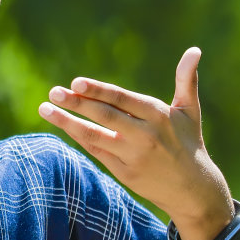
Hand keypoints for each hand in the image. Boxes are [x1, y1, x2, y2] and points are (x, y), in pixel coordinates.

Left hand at [37, 46, 231, 234]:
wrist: (193, 189)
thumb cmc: (188, 142)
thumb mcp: (189, 111)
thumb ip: (186, 80)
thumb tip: (194, 50)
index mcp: (157, 115)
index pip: (121, 99)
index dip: (98, 91)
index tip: (75, 82)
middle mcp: (144, 135)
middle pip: (104, 116)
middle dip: (76, 103)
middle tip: (53, 92)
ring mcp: (132, 155)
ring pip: (94, 135)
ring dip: (66, 122)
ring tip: (45, 108)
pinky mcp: (124, 172)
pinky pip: (95, 150)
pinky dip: (78, 137)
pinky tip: (62, 124)